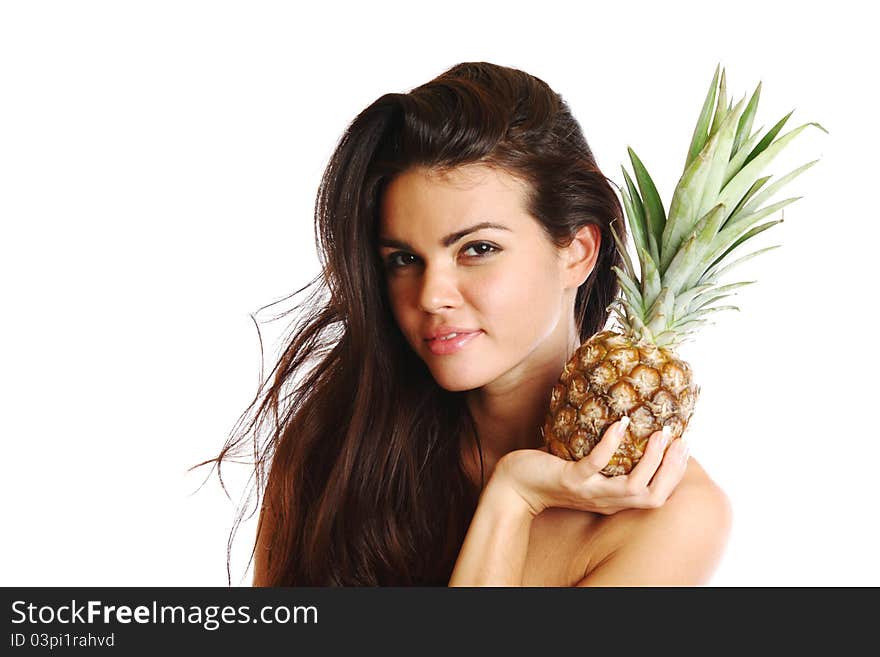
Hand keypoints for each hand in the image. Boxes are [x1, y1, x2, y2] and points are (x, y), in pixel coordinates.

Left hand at [492, 418, 689, 516]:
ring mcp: (589, 492)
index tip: (685, 447)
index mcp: (615, 500)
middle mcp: (606, 501)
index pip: (657, 497)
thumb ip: (609, 460)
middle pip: (652, 496)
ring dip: (651, 460)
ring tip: (660, 433)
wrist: (516, 486)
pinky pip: (596, 464)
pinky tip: (620, 423)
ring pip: (632, 486)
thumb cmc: (553, 473)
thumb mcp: (588, 471)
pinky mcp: (570, 479)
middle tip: (680, 439)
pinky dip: (611, 444)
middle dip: (672, 469)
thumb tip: (630, 427)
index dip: (675, 475)